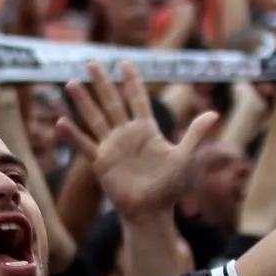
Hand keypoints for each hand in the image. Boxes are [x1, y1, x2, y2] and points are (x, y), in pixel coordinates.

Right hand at [58, 60, 218, 218]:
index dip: (131, 81)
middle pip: (112, 102)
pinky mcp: (100, 162)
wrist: (150, 212)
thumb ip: (194, 134)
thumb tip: (214, 113)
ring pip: (95, 119)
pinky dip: (73, 135)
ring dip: (83, 102)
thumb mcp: (184, 157)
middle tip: (91, 63)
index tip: (124, 63)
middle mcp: (126, 134)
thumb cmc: (169, 186)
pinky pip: (84, 145)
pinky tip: (61, 122)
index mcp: (147, 130)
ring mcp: (112, 147)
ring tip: (71, 83)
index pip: (137, 99)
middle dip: (102, 83)